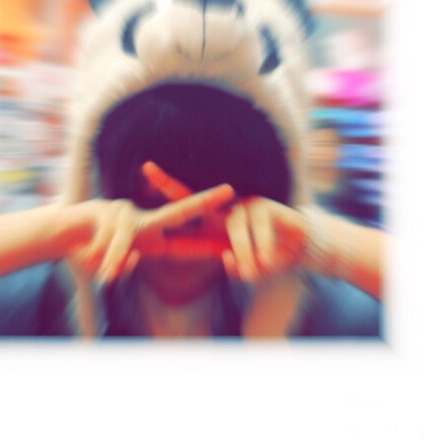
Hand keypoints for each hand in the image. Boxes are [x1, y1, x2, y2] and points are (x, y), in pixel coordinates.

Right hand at [65, 183, 234, 284]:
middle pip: (179, 211)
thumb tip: (130, 259)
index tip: (231, 246)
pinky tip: (89, 252)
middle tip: (230, 191)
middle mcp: (144, 221)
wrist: (61, 235)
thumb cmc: (90, 252)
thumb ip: (124, 263)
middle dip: (205, 202)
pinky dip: (98, 253)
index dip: (206, 246)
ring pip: (127, 240)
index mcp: (151, 238)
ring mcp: (126, 213)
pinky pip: (107, 239)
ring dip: (111, 259)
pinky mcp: (106, 210)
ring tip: (103, 274)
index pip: (183, 244)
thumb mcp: (113, 265)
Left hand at [141, 162, 307, 283]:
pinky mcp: (265, 208)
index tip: (144, 173)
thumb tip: (226, 258)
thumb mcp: (244, 266)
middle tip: (147, 170)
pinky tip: (267, 260)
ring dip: (244, 254)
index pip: (185, 210)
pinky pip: (258, 231)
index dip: (165, 195)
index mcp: (214, 223)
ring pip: (235, 229)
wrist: (297, 250)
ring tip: (252, 271)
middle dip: (168, 184)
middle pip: (193, 198)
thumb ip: (232, 265)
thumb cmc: (265, 256)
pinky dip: (262, 250)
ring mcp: (245, 205)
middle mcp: (225, 210)